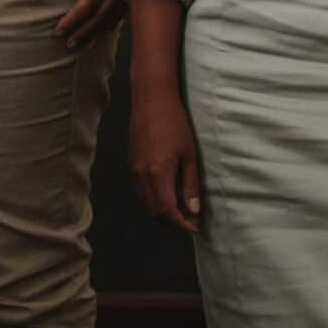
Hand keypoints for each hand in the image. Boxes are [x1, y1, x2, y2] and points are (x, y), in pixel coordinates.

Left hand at [53, 0, 123, 47]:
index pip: (87, 3)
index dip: (73, 19)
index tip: (59, 30)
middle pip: (101, 15)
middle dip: (85, 31)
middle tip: (69, 44)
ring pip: (114, 16)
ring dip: (98, 31)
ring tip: (83, 44)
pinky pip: (123, 9)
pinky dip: (111, 22)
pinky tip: (102, 32)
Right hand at [128, 92, 202, 233]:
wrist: (151, 99)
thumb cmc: (174, 123)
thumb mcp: (189, 155)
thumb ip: (190, 184)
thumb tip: (193, 209)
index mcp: (158, 174)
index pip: (168, 211)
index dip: (182, 224)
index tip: (195, 228)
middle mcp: (142, 175)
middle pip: (154, 211)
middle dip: (172, 221)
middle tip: (191, 220)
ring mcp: (134, 169)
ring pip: (146, 202)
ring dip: (162, 211)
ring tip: (182, 208)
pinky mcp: (131, 162)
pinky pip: (141, 190)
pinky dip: (154, 198)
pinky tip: (168, 192)